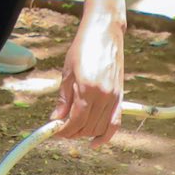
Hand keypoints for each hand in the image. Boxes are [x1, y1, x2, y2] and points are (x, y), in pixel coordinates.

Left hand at [54, 0, 124, 144]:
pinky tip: (96, 141)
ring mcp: (114, 97)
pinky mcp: (120, 96)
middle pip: (87, 127)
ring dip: (85, 133)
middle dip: (72, 132)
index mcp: (87, 90)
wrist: (104, 32)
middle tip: (61, 129)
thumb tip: (55, 120)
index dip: (63, 130)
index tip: (54, 131)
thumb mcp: (67, 73)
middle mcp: (103, 96)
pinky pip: (115, 122)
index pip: (75, 122)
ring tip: (74, 129)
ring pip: (100, 127)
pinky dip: (106, 135)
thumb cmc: (83, 48)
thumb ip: (63, 99)